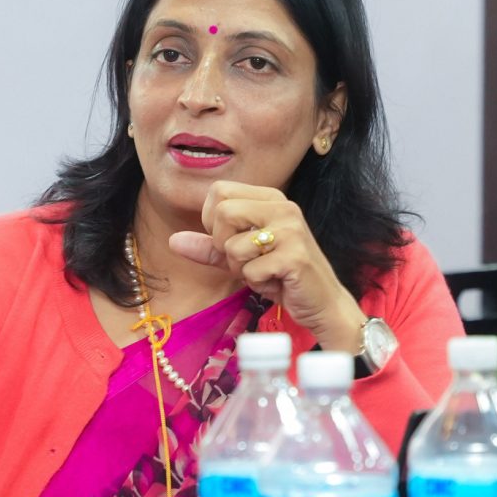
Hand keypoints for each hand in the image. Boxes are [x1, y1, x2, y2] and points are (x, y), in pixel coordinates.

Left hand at [169, 181, 366, 354]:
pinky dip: (258, 283)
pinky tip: (277, 283)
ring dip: (242, 269)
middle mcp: (283, 207)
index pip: (218, 192)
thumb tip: (174, 241)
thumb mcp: (242, 258)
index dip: (212, 221)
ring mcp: (291, 230)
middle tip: (246, 260)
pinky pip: (251, 270)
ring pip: (233, 245)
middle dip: (224, 246)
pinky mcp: (294, 256)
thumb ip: (210, 247)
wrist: (323, 304)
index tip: (231, 240)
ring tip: (265, 273)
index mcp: (270, 198)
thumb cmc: (281, 277)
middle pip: (222, 213)